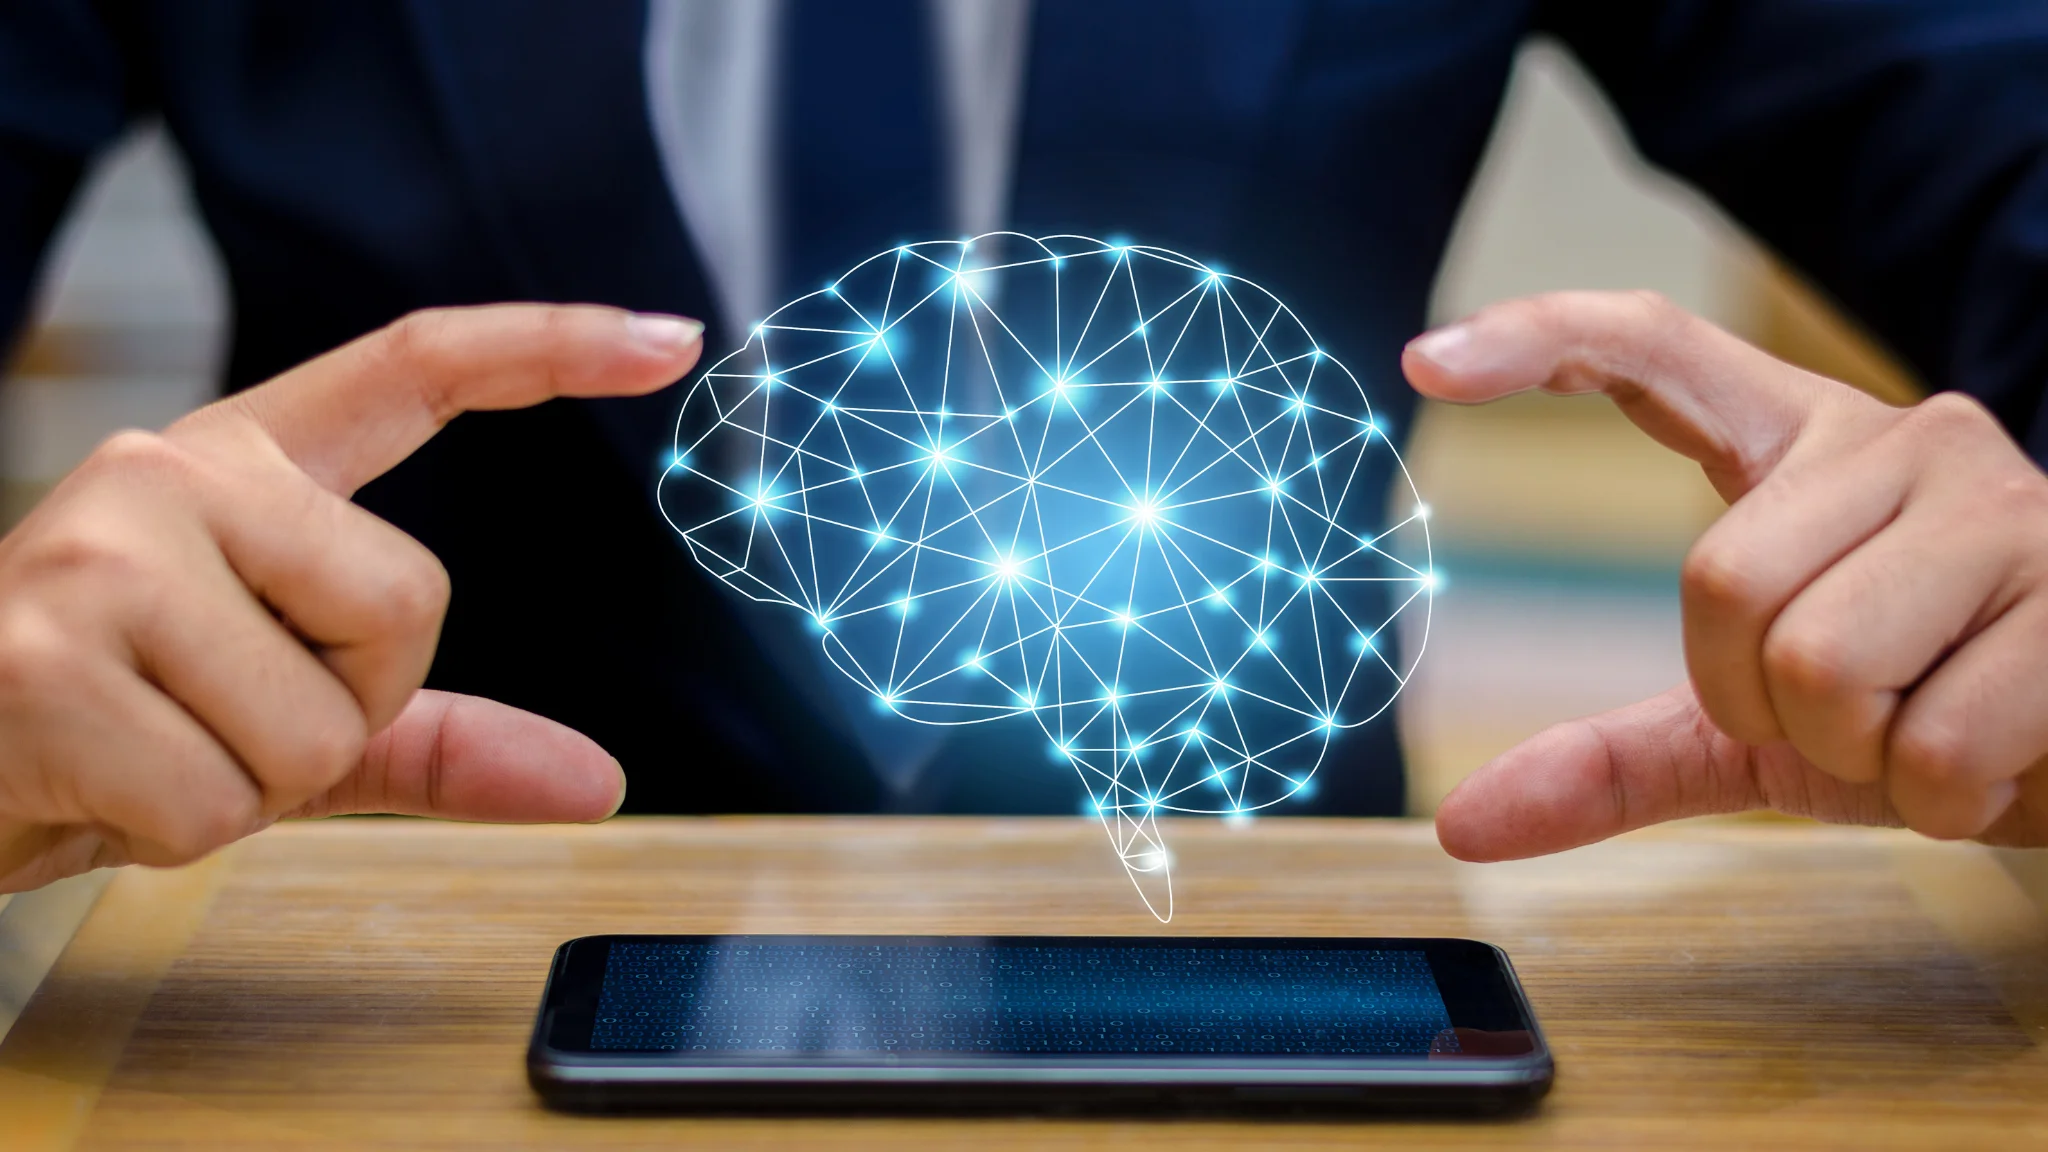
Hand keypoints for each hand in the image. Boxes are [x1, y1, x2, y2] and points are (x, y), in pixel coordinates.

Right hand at [0, 304, 703, 890]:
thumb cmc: (103, 724)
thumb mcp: (280, 719)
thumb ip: (433, 737)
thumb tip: (598, 782)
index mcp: (240, 468)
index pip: (413, 370)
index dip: (549, 347)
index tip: (669, 336)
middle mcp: (173, 473)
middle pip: (408, 606)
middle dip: (339, 711)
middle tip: (216, 717)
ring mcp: (103, 552)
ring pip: (318, 723)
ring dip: (249, 786)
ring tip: (143, 747)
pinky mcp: (47, 655)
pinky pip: (221, 800)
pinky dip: (174, 831)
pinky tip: (90, 780)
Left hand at [1402, 291, 2047, 858]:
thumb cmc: (1920, 710)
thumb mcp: (1757, 733)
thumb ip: (1616, 759)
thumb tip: (1462, 826)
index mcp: (1805, 444)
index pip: (1656, 349)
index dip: (1540, 342)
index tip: (1425, 359)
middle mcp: (1907, 440)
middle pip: (1720, 586)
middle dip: (1761, 705)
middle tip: (1847, 717)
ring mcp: (2006, 507)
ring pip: (1823, 667)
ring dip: (1862, 755)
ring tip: (1929, 727)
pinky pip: (1934, 743)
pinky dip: (1944, 794)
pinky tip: (1999, 754)